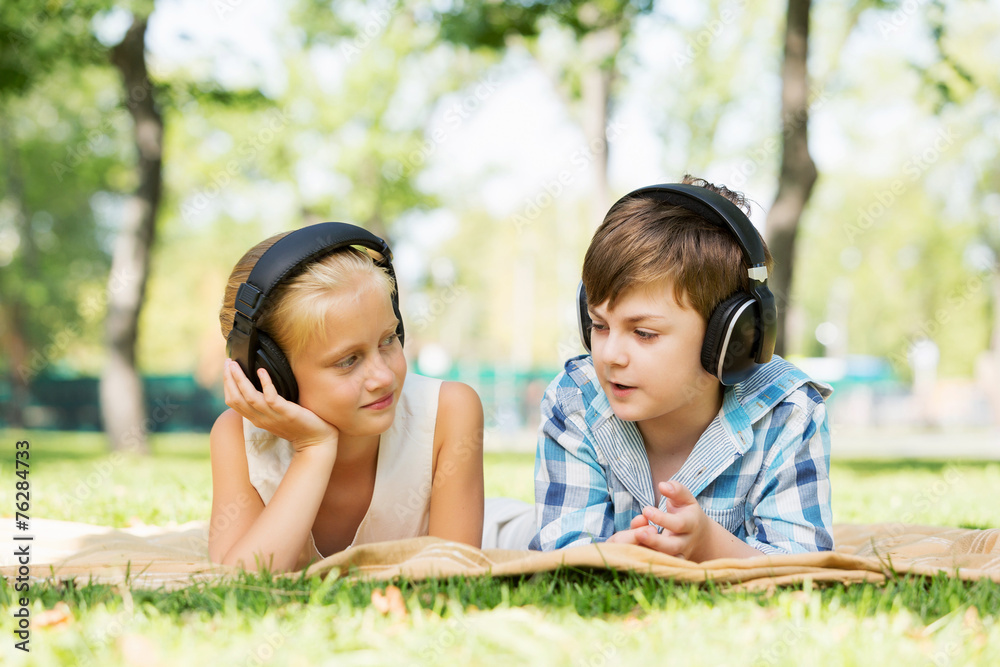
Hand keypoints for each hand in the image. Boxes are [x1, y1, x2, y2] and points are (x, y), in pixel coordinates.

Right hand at [223, 359, 337, 455]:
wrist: (316, 441)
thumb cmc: (299, 426)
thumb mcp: (277, 415)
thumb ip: (267, 404)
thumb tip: (261, 384)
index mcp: (257, 418)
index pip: (233, 402)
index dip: (227, 385)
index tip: (227, 368)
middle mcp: (261, 418)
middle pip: (236, 399)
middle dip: (229, 379)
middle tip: (227, 362)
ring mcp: (272, 416)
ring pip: (249, 397)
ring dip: (240, 380)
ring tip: (236, 365)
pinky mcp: (286, 413)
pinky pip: (271, 398)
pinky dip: (265, 383)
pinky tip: (262, 371)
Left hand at [612, 481, 711, 559]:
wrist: (701, 536)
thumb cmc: (686, 512)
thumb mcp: (685, 498)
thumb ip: (676, 490)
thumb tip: (663, 485)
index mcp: (691, 523)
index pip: (678, 524)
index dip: (662, 518)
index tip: (645, 509)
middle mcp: (686, 542)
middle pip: (673, 546)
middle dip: (655, 541)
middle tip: (639, 533)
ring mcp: (680, 555)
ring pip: (667, 560)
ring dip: (650, 553)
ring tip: (634, 545)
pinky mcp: (672, 564)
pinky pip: (661, 566)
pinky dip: (649, 562)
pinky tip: (634, 554)